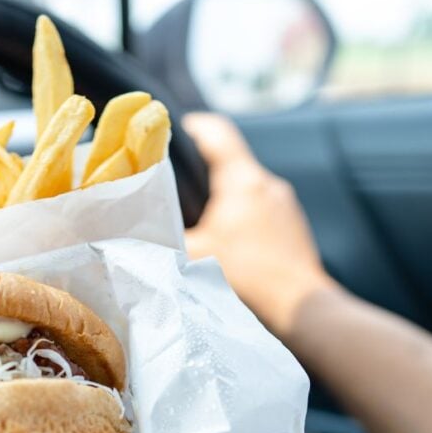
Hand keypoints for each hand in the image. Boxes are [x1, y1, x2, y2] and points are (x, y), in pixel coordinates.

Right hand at [183, 113, 336, 335]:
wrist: (300, 305)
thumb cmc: (248, 276)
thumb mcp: (195, 256)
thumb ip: (164, 239)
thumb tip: (131, 231)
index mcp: (242, 180)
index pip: (215, 132)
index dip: (190, 126)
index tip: (168, 131)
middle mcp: (266, 182)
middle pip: (229, 158)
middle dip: (200, 167)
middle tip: (172, 181)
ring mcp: (284, 202)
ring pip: (245, 184)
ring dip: (222, 193)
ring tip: (198, 214)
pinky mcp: (292, 222)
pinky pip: (259, 204)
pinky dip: (240, 211)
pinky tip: (228, 237)